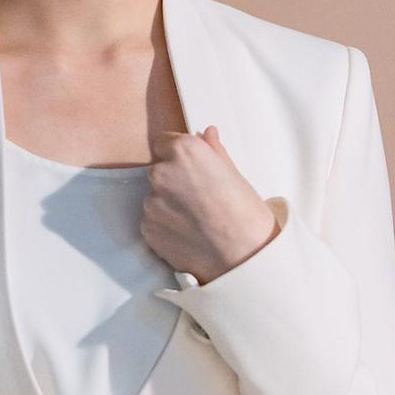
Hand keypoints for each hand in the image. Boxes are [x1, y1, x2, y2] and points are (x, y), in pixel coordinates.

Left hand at [141, 126, 279, 284]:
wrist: (244, 260)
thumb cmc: (247, 218)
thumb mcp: (235, 176)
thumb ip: (214, 152)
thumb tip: (207, 134)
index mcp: (184, 152)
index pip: (165, 142)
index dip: (179, 156)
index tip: (191, 169)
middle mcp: (161, 173)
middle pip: (159, 170)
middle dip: (174, 181)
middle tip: (200, 198)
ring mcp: (151, 202)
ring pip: (156, 197)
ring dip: (169, 205)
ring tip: (197, 219)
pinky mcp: (147, 228)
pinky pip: (152, 221)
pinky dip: (165, 225)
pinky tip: (188, 233)